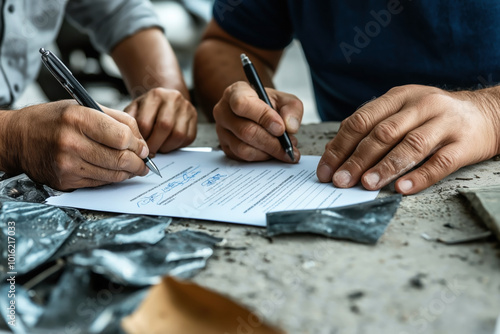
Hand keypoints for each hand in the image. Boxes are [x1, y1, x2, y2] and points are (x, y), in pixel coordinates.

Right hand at [1, 100, 149, 189]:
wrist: (18, 138)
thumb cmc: (54, 120)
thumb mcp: (84, 107)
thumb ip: (117, 120)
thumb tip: (142, 143)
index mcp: (78, 118)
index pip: (122, 137)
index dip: (138, 144)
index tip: (143, 147)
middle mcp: (71, 142)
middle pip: (120, 159)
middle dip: (138, 163)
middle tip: (143, 163)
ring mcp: (67, 165)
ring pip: (113, 174)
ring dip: (128, 173)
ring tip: (133, 168)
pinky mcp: (66, 181)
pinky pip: (99, 183)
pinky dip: (111, 178)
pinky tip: (113, 171)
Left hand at [124, 87, 196, 154]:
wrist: (167, 98)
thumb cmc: (148, 108)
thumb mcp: (135, 109)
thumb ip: (130, 122)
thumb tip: (131, 141)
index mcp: (155, 95)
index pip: (145, 122)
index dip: (141, 139)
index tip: (138, 146)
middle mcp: (173, 98)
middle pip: (164, 126)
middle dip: (155, 145)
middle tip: (149, 153)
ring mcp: (186, 107)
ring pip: (178, 134)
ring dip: (167, 147)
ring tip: (159, 148)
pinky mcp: (195, 117)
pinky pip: (188, 138)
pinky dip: (177, 145)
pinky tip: (168, 144)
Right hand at [213, 81, 302, 161]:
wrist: (257, 112)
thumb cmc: (268, 104)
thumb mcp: (284, 99)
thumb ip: (292, 109)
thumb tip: (290, 126)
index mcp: (235, 92)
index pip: (242, 104)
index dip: (263, 117)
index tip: (281, 128)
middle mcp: (223, 111)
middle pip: (245, 131)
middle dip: (271, 142)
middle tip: (288, 145)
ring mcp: (221, 131)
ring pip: (243, 148)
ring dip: (267, 152)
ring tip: (283, 149)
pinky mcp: (225, 147)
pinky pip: (242, 158)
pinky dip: (261, 158)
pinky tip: (272, 152)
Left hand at [316, 85, 499, 193]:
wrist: (485, 113)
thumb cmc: (431, 116)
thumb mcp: (401, 111)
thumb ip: (371, 126)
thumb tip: (334, 152)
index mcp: (398, 96)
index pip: (362, 120)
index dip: (341, 146)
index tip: (326, 169)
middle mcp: (421, 105)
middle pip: (383, 133)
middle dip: (357, 159)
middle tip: (341, 181)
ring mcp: (444, 123)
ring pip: (411, 145)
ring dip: (386, 167)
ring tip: (367, 184)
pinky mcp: (464, 143)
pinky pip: (441, 161)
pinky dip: (420, 175)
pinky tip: (403, 188)